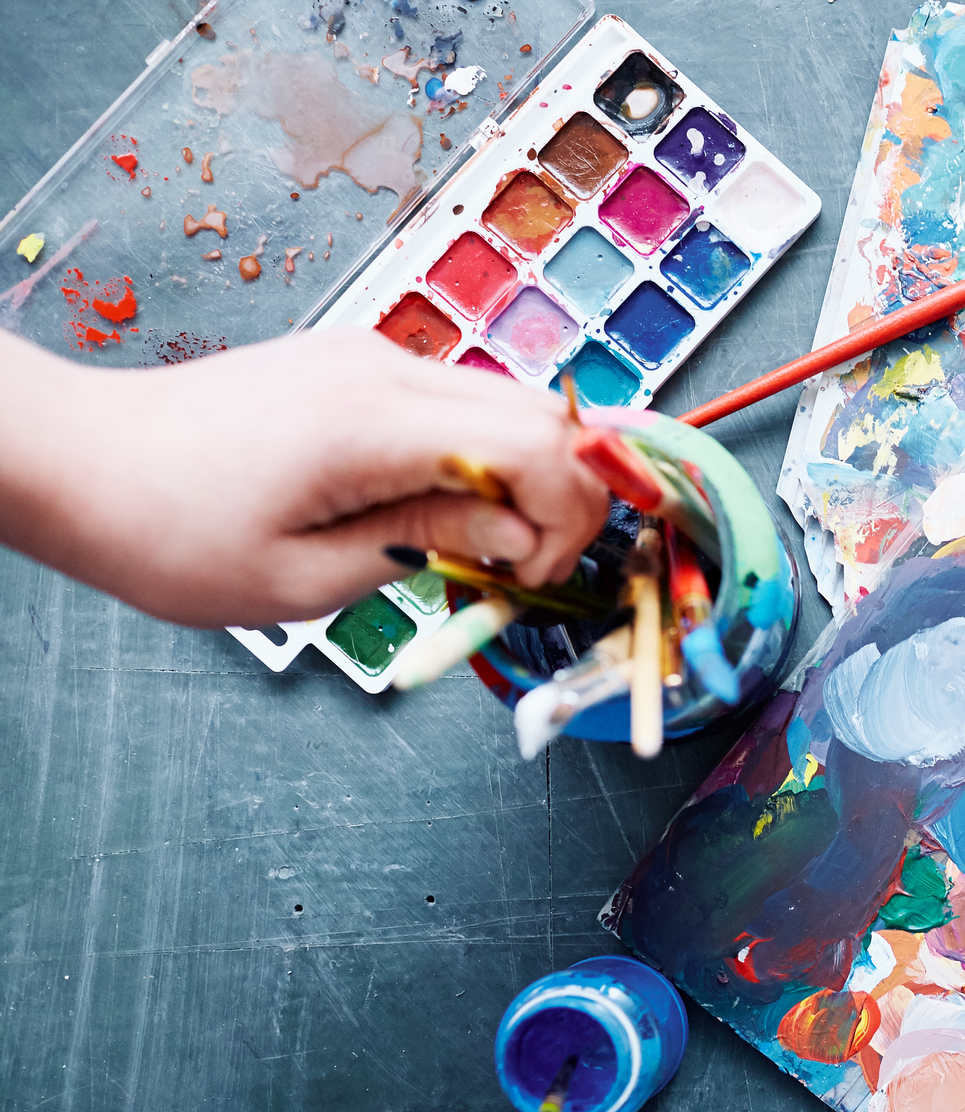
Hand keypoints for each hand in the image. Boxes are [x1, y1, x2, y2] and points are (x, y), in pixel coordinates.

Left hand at [0, 327, 608, 627]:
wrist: (76, 461)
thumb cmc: (165, 532)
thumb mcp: (304, 578)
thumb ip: (428, 543)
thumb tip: (518, 534)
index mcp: (371, 423)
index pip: (539, 444)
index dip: (567, 517)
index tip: (531, 576)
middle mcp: (382, 370)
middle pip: (544, 413)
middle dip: (566, 497)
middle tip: (526, 567)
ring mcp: (370, 359)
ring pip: (509, 405)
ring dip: (525, 478)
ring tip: (480, 547)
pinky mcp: (355, 368)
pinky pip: (457, 406)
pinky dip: (482, 458)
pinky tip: (442, 510)